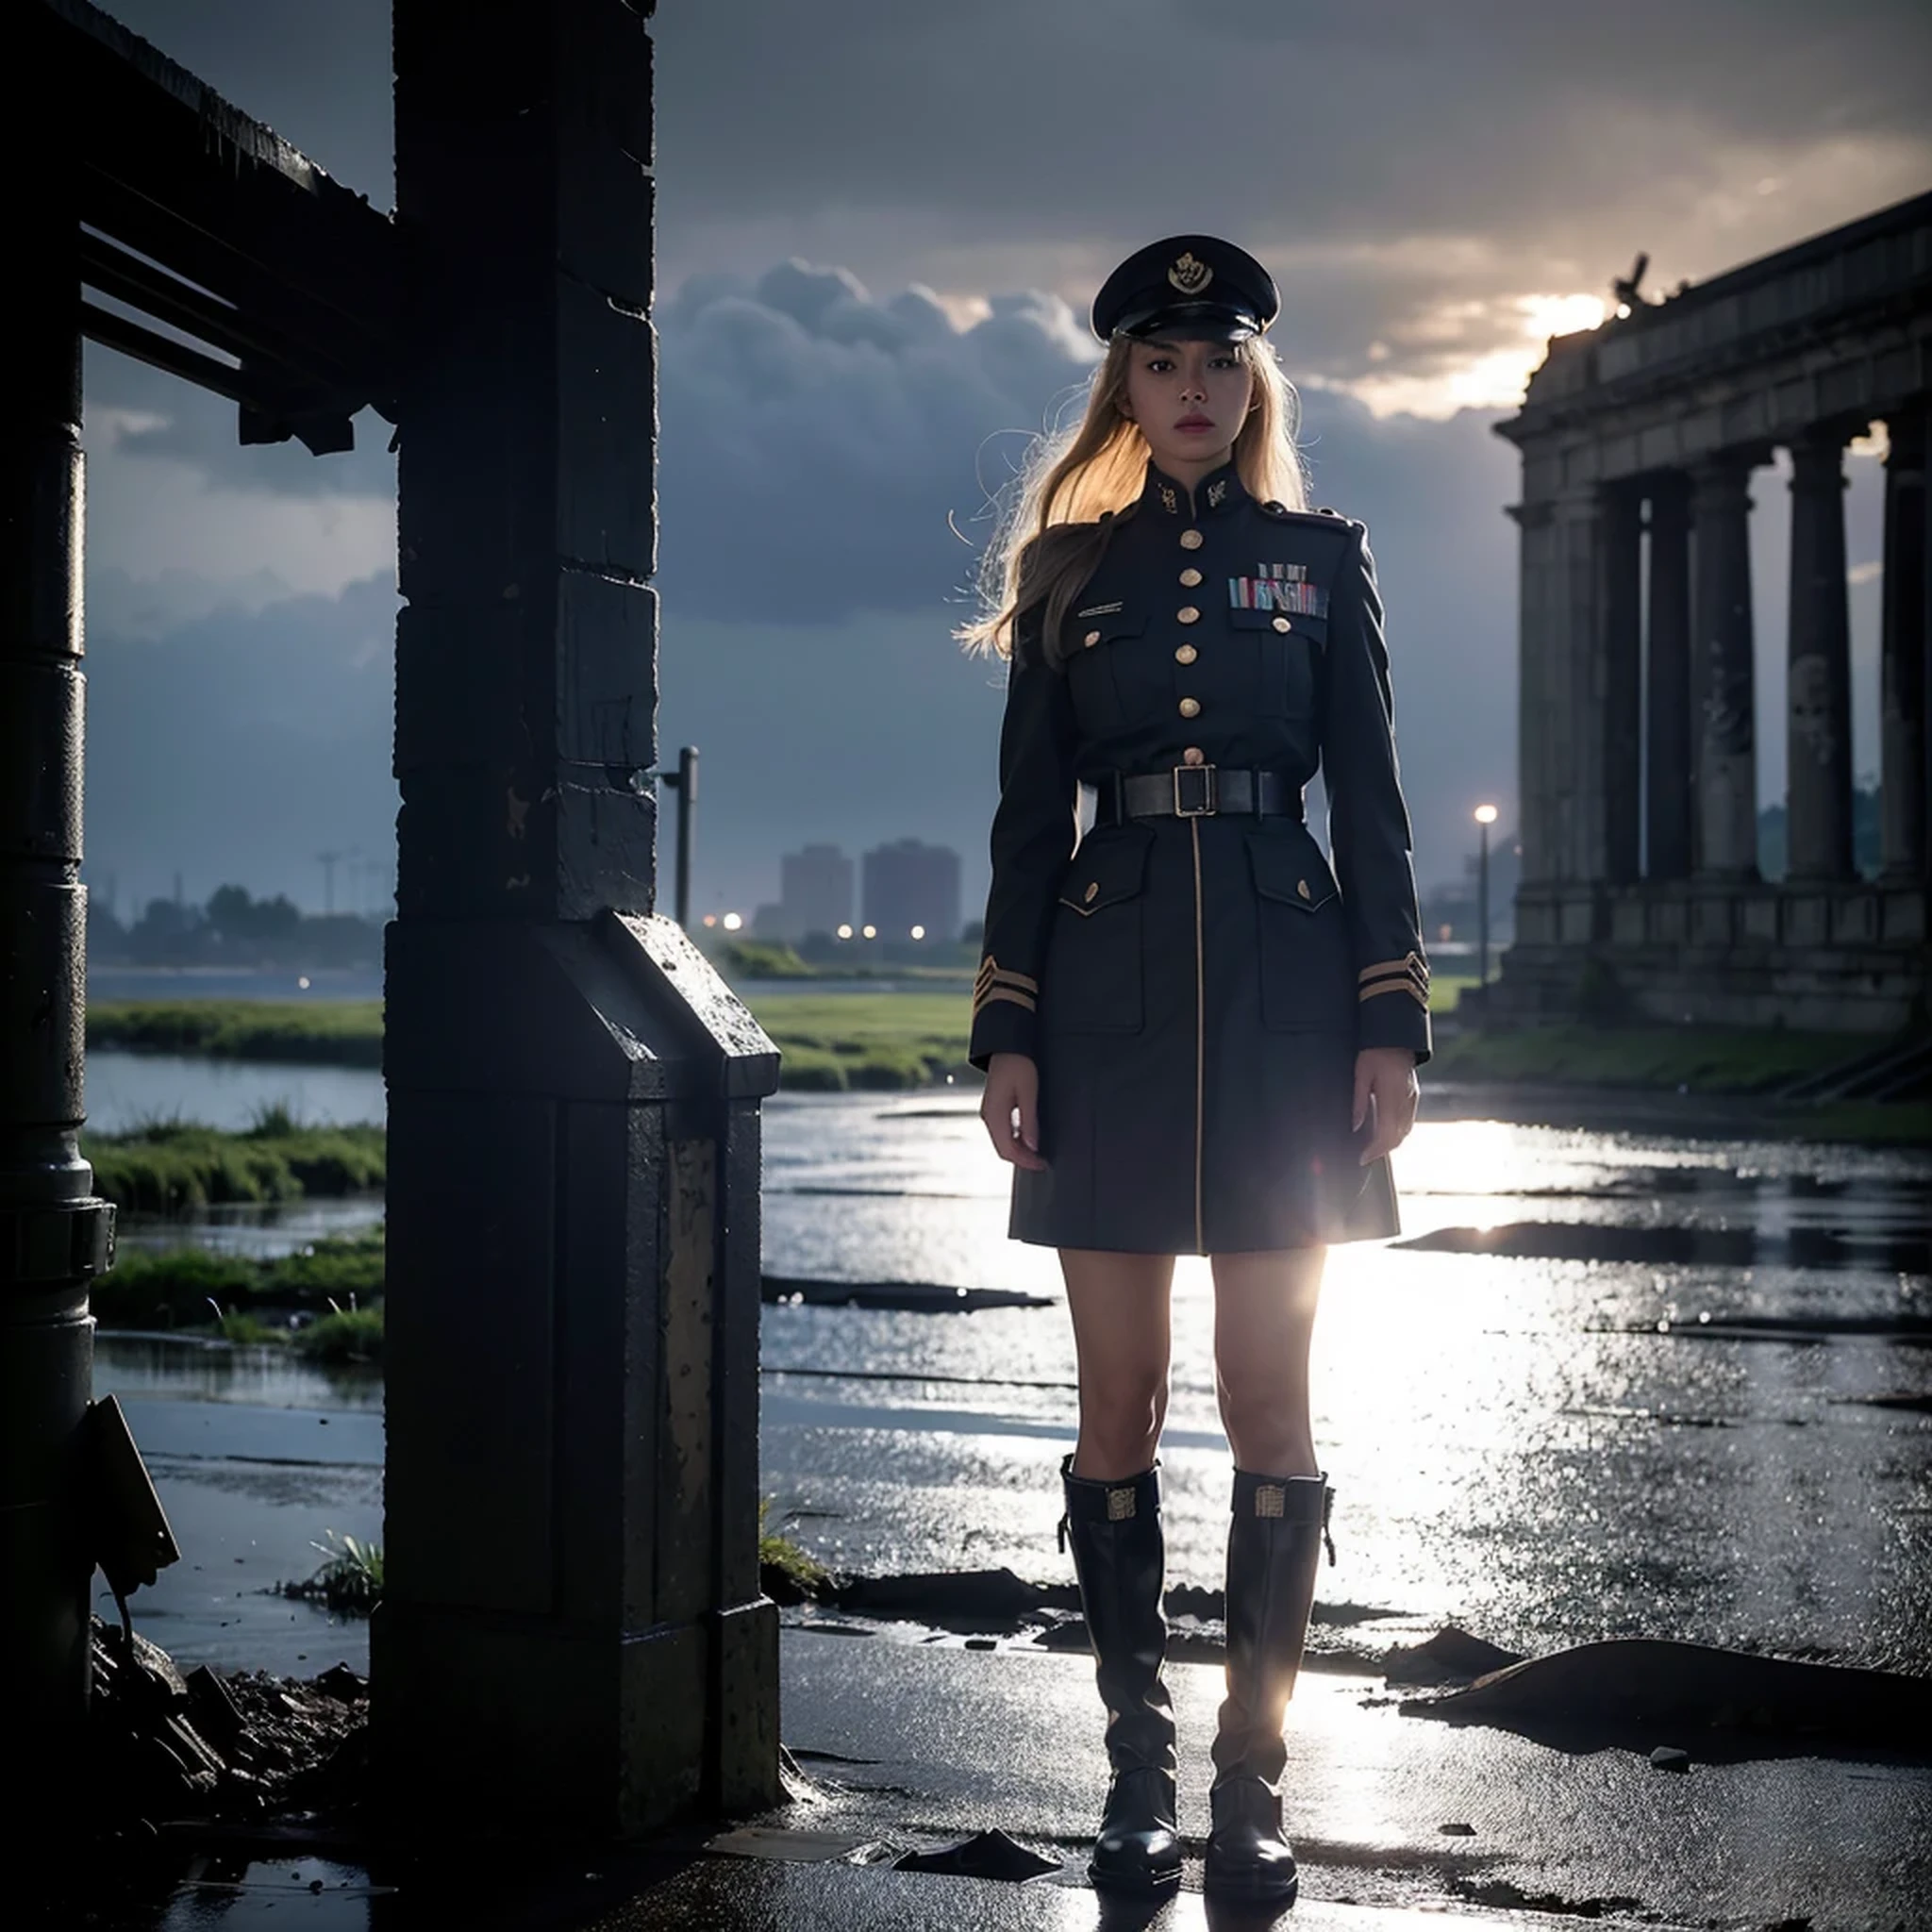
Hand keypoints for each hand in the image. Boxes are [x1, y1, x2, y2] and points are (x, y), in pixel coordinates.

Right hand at [980, 1052, 1045, 1170]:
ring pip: (1002, 1142)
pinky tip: (1029, 1138)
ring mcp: (989, 1112)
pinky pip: (1002, 1132)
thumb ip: (1030, 1121)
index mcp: (995, 1114)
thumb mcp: (1029, 1092)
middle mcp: (988, 1116)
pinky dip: (1015, 1140)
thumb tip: (1033, 1147)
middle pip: (1003, 1149)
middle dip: (1022, 1159)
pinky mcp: (993, 1108)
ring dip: (1019, 1151)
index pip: (1008, 1149)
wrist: (1006, 1045)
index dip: (1025, 1161)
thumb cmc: (1019, 1064)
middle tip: (1043, 1162)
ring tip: (1038, 1153)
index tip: (1043, 1164)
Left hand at [1352, 1046, 1418, 1163]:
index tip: (1362, 1158)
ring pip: (1405, 1131)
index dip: (1374, 1150)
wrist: (1396, 1036)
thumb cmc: (1374, 1052)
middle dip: (1382, 1150)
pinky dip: (1397, 1132)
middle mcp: (1405, 1101)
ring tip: (1373, 1148)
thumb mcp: (1360, 1074)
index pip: (1386, 1133)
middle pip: (1397, 1137)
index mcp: (1391, 1096)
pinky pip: (1408, 1121)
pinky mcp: (1414, 1096)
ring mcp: (1412, 1098)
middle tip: (1365, 1156)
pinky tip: (1386, 1133)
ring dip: (1391, 1143)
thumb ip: (1359, 1101)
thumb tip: (1355, 1125)